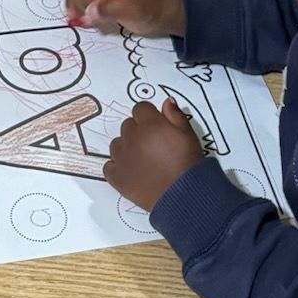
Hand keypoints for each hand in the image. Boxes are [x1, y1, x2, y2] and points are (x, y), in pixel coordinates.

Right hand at [65, 0, 183, 37]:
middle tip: (89, 14)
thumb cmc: (158, 9)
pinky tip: (74, 17)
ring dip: (78, 2)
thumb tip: (91, 11)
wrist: (165, 15)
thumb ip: (117, 8)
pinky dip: (76, 6)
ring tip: (80, 18)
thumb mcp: (141, 10)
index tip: (98, 0)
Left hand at [104, 98, 204, 212]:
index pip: (140, 108)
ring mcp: (122, 159)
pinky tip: (130, 171)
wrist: (184, 195)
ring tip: (142, 159)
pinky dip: (117, 167)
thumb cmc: (188, 164)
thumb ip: (175, 115)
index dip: (149, 116)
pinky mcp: (117, 178)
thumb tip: (165, 101)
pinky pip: (109, 166)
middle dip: (138, 131)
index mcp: (150, 125)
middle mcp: (132, 139)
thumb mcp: (188, 134)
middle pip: (128, 126)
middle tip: (153, 144)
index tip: (157, 126)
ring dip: (127, 147)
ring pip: (117, 144)